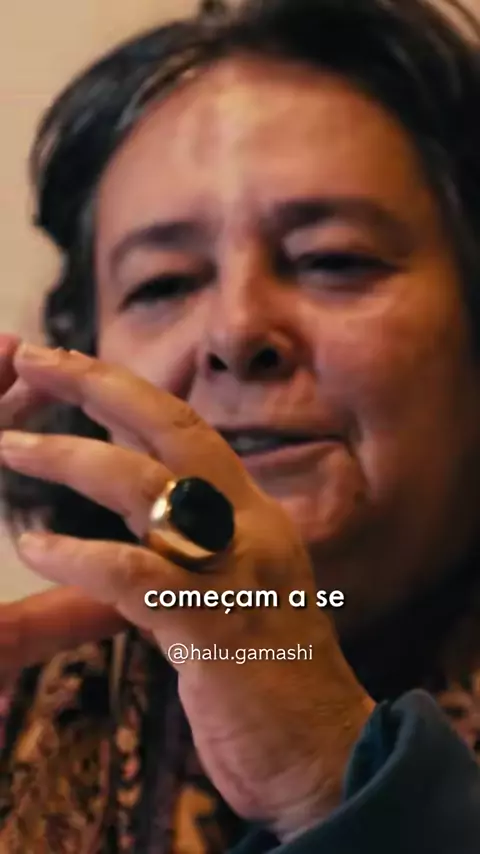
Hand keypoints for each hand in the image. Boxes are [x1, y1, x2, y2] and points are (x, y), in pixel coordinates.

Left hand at [0, 343, 373, 840]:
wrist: (324, 753)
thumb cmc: (269, 676)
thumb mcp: (237, 590)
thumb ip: (195, 546)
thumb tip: (142, 512)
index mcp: (256, 515)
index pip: (189, 432)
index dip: (128, 393)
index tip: (73, 367)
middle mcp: (252, 527)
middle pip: (174, 429)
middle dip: (101, 385)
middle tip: (38, 357)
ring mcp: (236, 571)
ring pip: (147, 488)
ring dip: (70, 459)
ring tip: (10, 448)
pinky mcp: (213, 627)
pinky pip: (131, 574)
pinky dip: (76, 555)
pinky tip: (36, 548)